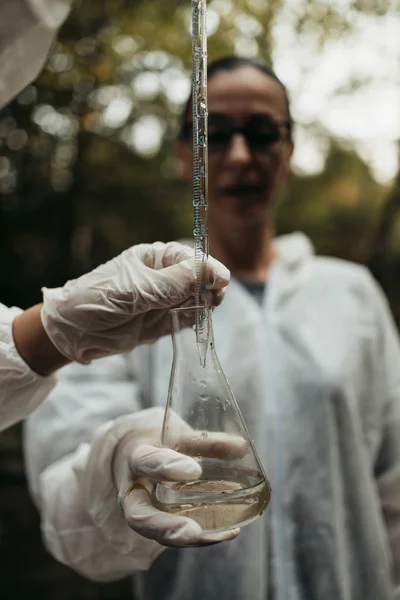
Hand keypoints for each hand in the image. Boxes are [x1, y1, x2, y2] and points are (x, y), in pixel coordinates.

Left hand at [41, 241, 229, 363]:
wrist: (71, 333)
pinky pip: (188, 319)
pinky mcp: (163, 322)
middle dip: (209, 288)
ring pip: (197, 300)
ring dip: (204, 306)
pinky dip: (195, 321)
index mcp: (154, 259)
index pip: (190, 259)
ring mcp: (164, 301)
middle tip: (212, 301)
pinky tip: (195, 323)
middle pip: (199, 279)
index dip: (208, 268)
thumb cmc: (96, 301)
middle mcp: (163, 277)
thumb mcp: (135, 290)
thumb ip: (173, 283)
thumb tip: (211, 271)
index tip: (221, 281)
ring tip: (201, 313)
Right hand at [112, 408, 244, 546]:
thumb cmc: (156, 444)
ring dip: (186, 539)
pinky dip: (200, 538)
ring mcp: (141, 512)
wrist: (128, 458)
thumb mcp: (176, 435)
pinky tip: (227, 533)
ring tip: (220, 536)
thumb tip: (241, 446)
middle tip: (192, 531)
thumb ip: (206, 441)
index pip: (146, 462)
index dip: (168, 467)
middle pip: (140, 516)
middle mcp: (133, 491)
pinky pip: (171, 537)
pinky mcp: (154, 526)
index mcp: (136, 458)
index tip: (195, 471)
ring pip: (156, 534)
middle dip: (165, 527)